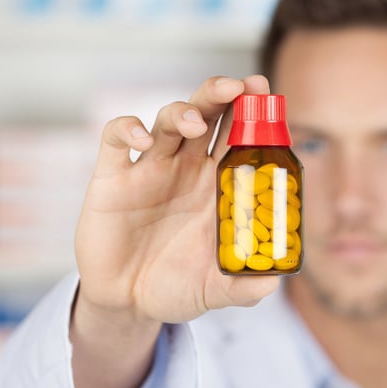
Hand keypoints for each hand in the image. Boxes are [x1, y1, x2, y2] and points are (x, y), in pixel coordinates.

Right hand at [74, 75, 278, 326]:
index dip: (254, 114)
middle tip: (240, 86)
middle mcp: (188, 168)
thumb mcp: (216, 289)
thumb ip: (244, 287)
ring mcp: (151, 168)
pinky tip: (143, 139)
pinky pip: (116, 138)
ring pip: (168, 119)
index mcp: (218, 184)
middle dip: (223, 94)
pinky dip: (127, 129)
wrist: (128, 301)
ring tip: (194, 123)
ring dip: (183, 111)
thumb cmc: (178, 286)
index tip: (268, 95)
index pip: (240, 137)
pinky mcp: (114, 177)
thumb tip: (272, 281)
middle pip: (209, 115)